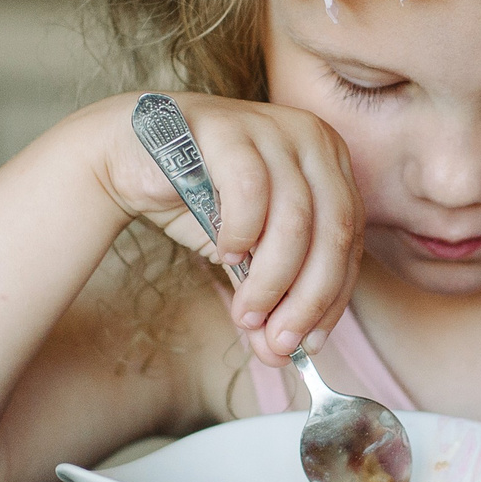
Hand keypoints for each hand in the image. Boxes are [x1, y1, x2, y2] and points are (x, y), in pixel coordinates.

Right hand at [89, 92, 363, 368]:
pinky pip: (252, 191)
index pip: (351, 239)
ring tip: (246, 311)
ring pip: (296, 220)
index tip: (310, 344)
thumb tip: (280, 354)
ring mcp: (273, 127)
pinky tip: (226, 255)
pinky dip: (242, 234)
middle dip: (307, 298)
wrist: (129, 153)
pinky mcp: (230, 126)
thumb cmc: (199, 198)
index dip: (333, 298)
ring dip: (272, 280)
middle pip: (334, 232)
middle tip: (278, 341)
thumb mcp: (245, 256)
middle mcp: (313, 137)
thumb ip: (268, 297)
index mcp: (331, 162)